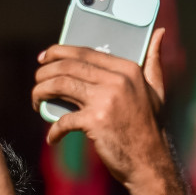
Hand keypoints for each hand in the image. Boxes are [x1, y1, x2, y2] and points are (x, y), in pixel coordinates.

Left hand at [32, 28, 168, 185]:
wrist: (150, 162)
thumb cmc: (149, 127)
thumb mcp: (156, 89)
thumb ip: (153, 61)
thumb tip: (159, 32)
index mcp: (128, 69)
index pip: (85, 52)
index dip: (59, 52)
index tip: (44, 58)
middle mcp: (117, 80)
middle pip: (68, 66)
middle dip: (44, 72)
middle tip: (36, 82)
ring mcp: (106, 100)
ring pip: (60, 85)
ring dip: (41, 92)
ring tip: (36, 102)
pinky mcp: (96, 121)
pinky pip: (63, 121)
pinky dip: (54, 131)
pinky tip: (53, 138)